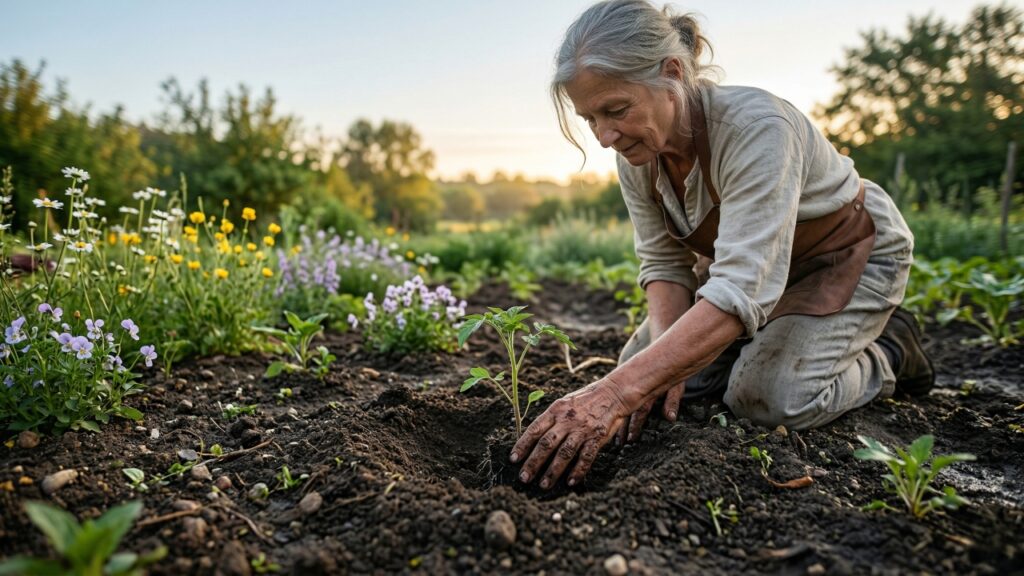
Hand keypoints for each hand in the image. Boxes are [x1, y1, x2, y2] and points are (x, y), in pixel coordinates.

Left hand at [510, 380, 628, 488]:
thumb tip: (533, 437)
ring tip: (544, 485)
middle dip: (533, 462)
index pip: (535, 429)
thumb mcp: (564, 403)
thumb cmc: (585, 400)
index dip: (522, 445)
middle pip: (546, 443)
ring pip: (564, 453)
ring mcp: (582, 429)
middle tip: (524, 477)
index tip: (513, 459)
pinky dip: (578, 471)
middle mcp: (567, 420)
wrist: (613, 392)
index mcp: (555, 410)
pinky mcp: (597, 437)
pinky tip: (570, 482)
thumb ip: (551, 418)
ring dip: (553, 471)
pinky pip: (586, 457)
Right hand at [615, 380, 684, 445]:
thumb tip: (670, 419)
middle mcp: (636, 392)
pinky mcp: (624, 386)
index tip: (630, 438)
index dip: (635, 426)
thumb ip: (672, 401)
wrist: (657, 354)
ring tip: (615, 439)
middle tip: (619, 443)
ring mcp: (629, 389)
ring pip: (622, 409)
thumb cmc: (670, 373)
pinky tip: (610, 422)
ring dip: (618, 424)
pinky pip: (619, 401)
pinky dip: (615, 412)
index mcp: (648, 393)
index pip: (640, 412)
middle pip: (627, 413)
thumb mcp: (675, 386)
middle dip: (622, 429)